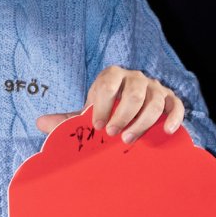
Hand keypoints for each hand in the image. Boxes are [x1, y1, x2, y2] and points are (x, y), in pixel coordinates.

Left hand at [36, 66, 184, 143]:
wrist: (132, 112)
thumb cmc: (107, 112)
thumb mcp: (89, 114)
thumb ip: (67, 119)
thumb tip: (39, 123)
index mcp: (112, 76)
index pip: (108, 84)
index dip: (102, 105)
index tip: (97, 126)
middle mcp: (135, 78)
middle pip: (134, 93)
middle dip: (123, 115)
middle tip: (112, 134)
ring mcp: (155, 88)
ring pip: (154, 102)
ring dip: (142, 122)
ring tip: (129, 139)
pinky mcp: (170, 100)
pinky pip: (176, 106)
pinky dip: (173, 118)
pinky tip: (165, 131)